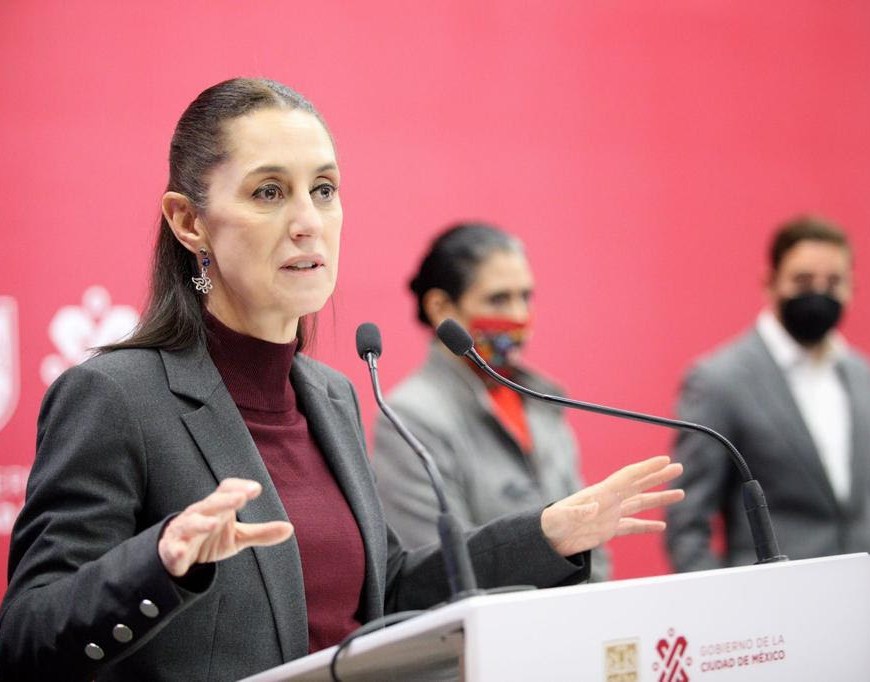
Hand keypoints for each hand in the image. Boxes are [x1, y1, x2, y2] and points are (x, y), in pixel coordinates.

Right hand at [158, 478, 293, 576]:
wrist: (178, 554)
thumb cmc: (210, 539)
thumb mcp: (238, 537)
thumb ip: (262, 532)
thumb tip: (290, 528)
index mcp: (217, 507)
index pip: (226, 490)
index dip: (239, 487)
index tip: (256, 489)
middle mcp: (201, 514)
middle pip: (212, 504)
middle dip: (225, 500)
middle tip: (241, 497)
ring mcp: (185, 530)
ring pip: (191, 523)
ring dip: (202, 523)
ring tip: (215, 523)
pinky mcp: (172, 549)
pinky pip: (173, 548)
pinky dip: (176, 550)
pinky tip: (181, 552)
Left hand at [541, 455, 683, 556]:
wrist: (545, 540)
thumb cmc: (550, 525)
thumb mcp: (561, 517)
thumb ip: (578, 511)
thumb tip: (594, 508)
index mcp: (600, 493)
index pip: (629, 476)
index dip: (647, 468)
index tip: (665, 460)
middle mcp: (608, 501)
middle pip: (639, 485)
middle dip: (658, 476)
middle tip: (678, 467)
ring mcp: (609, 515)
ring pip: (640, 503)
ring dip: (659, 498)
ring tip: (680, 493)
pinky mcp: (607, 530)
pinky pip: (632, 526)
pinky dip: (647, 525)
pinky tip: (661, 526)